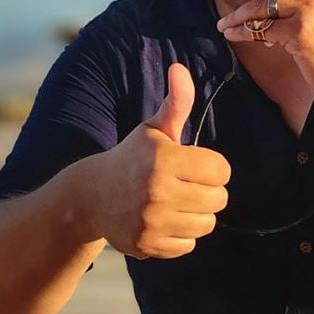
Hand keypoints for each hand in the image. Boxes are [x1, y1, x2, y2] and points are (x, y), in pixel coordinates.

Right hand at [87, 63, 230, 258]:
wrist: (91, 196)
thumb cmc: (133, 157)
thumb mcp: (154, 128)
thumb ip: (176, 102)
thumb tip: (179, 67)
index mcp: (164, 159)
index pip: (221, 170)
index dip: (212, 167)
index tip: (195, 165)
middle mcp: (158, 191)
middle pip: (219, 199)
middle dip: (208, 191)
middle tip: (186, 185)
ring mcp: (152, 221)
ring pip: (207, 224)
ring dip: (198, 214)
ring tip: (178, 202)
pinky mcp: (148, 245)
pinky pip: (189, 245)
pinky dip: (181, 235)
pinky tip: (164, 221)